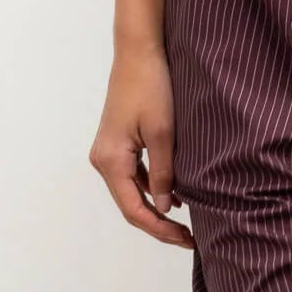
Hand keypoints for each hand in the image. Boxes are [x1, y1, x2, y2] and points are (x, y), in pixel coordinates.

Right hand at [89, 40, 195, 248]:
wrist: (139, 52)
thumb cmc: (151, 86)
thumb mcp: (162, 133)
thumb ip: (163, 173)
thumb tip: (164, 208)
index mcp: (110, 160)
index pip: (135, 209)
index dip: (160, 229)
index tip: (186, 239)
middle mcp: (103, 160)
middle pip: (130, 205)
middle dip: (159, 224)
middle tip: (189, 238)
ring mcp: (108, 152)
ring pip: (131, 192)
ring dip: (156, 208)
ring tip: (185, 222)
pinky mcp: (117, 144)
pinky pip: (133, 176)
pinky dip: (152, 189)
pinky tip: (174, 194)